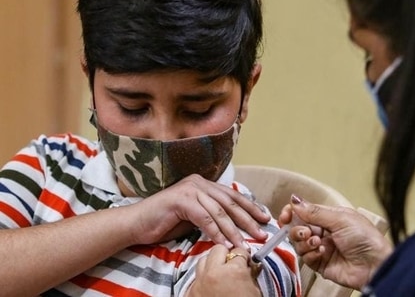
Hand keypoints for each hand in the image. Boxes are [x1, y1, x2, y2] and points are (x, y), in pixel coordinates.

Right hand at [127, 174, 269, 247]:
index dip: (250, 207)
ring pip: (219, 211)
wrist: (137, 224)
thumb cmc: (165, 222)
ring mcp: (190, 189)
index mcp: (204, 184)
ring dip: (234, 230)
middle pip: (230, 202)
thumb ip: (212, 215)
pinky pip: (204, 218)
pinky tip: (224, 243)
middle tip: (262, 233)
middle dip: (248, 219)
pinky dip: (216, 232)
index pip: (232, 196)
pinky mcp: (182, 200)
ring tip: (244, 244)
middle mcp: (199, 183)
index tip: (265, 219)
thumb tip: (235, 225)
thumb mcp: (194, 217)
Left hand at [187, 245, 260, 296]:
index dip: (244, 257)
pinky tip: (211, 287)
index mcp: (234, 271)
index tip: (246, 262)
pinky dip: (203, 279)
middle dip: (227, 255)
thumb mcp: (254, 292)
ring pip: (203, 260)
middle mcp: (213, 273)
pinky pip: (196, 278)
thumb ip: (250, 275)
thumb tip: (249, 266)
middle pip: (218, 250)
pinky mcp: (190, 294)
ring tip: (220, 274)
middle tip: (233, 265)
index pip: (239, 251)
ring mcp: (199, 283)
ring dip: (212, 263)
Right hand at [279, 195, 392, 289]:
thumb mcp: (340, 219)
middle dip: (297, 229)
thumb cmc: (365, 238)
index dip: (292, 213)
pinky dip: (310, 254)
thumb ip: (314, 212)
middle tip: (305, 232)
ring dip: (305, 242)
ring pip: (299, 244)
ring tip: (317, 242)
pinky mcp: (320, 264)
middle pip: (298, 228)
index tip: (285, 216)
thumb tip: (295, 200)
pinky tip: (322, 252)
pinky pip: (306, 258)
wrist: (375, 265)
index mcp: (329, 217)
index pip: (304, 212)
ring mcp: (321, 248)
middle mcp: (323, 231)